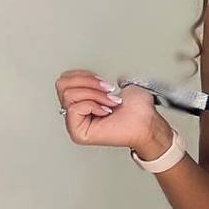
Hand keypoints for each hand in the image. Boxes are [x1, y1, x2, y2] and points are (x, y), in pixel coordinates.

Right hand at [55, 70, 171, 154]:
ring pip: (68, 95)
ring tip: (109, 102)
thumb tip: (84, 76)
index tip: (103, 82)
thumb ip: (91, 79)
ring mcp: (75, 122)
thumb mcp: (110, 84)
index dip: (83, 75)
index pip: (64, 79)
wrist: (147, 122)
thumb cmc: (137, 108)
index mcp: (80, 100)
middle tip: (107, 90)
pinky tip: (106, 111)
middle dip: (88, 83)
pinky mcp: (78, 132)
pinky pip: (74, 109)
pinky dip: (93, 105)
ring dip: (94, 94)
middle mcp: (75, 111)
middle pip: (62, 85)